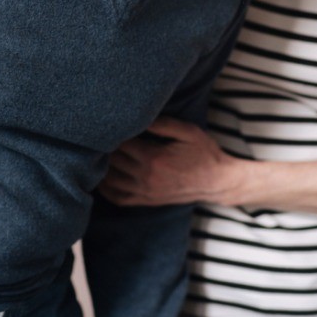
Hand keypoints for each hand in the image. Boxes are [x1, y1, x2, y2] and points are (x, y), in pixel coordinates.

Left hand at [99, 117, 238, 206]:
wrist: (218, 182)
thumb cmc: (204, 153)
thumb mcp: (187, 131)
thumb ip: (162, 124)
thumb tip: (139, 116)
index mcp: (154, 158)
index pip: (121, 144)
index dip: (112, 133)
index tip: (109, 122)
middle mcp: (146, 177)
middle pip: (112, 161)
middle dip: (103, 148)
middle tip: (99, 135)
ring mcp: (145, 192)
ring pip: (110, 181)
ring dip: (100, 168)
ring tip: (98, 153)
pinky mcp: (147, 201)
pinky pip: (118, 198)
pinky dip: (106, 189)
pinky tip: (102, 177)